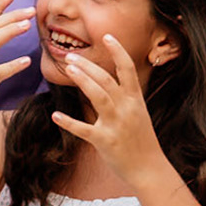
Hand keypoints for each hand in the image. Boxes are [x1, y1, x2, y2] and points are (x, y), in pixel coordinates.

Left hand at [51, 35, 164, 183]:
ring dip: (83, 80)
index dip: (118, 51)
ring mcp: (116, 124)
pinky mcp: (105, 141)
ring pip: (98, 96)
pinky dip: (69, 122)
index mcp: (136, 100)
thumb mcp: (139, 113)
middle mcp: (127, 108)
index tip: (107, 36)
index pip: (128, 69)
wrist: (150, 169)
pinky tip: (55, 115)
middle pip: (106, 79)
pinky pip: (84, 129)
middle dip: (88, 65)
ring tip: (68, 69)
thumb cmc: (142, 141)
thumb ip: (125, 97)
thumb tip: (108, 81)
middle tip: (70, 56)